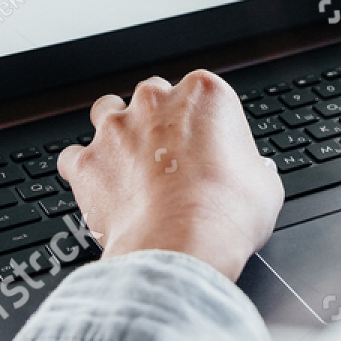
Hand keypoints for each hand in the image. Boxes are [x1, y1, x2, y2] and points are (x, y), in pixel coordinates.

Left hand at [56, 70, 283, 281]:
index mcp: (205, 94)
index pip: (202, 94)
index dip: (204, 123)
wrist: (181, 246)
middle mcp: (156, 101)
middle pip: (153, 97)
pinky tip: (101, 188)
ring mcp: (115, 128)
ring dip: (117, 134)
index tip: (208, 148)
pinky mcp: (86, 160)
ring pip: (107, 113)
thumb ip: (255, 168)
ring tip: (131, 165)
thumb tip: (255, 173)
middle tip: (171, 159)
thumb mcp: (266, 186)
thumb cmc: (226, 213)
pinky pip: (75, 157)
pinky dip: (85, 170)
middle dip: (159, 122)